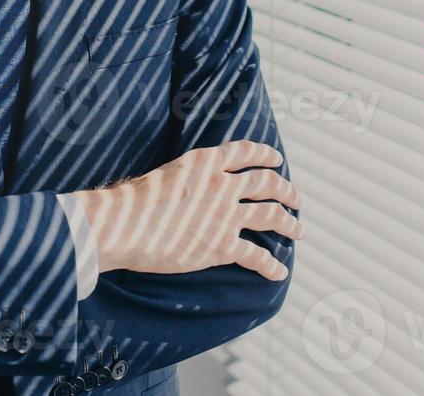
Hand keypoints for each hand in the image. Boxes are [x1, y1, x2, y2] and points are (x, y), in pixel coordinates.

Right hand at [73, 140, 301, 279]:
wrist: (125, 225)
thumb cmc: (135, 202)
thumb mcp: (168, 174)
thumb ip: (190, 177)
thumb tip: (196, 186)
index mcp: (207, 162)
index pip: (246, 152)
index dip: (265, 155)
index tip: (276, 160)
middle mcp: (222, 184)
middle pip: (267, 184)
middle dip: (287, 191)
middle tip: (296, 200)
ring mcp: (225, 215)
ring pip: (271, 215)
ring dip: (289, 224)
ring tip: (298, 231)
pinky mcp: (222, 245)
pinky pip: (257, 255)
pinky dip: (272, 265)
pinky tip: (279, 272)